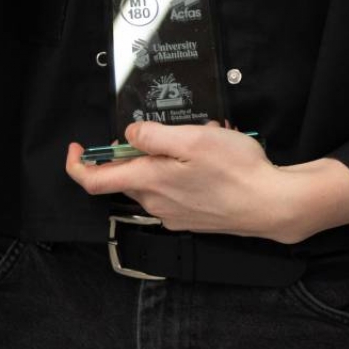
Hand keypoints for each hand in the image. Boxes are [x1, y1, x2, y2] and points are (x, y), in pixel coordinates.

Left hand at [62, 122, 348, 242]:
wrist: (271, 205)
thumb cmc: (236, 171)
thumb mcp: (193, 140)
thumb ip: (154, 137)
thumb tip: (128, 135)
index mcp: (149, 183)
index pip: (94, 182)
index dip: (77, 165)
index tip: (77, 148)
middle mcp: (155, 204)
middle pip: (128, 177)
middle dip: (142, 150)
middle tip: (172, 130)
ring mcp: (173, 215)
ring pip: (154, 181)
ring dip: (168, 159)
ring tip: (203, 140)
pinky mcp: (191, 218)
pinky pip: (175, 191)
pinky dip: (183, 173)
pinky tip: (211, 161)